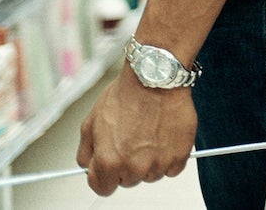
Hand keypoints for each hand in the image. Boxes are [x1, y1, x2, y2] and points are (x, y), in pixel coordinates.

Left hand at [76, 68, 197, 194]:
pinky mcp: (180, 154)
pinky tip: (165, 137)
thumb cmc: (126, 94)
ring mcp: (158, 162)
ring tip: (151, 134)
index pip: (103, 188)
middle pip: (128, 181)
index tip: (110, 165)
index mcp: (108, 161)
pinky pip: (172, 169)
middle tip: (133, 140)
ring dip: (150, 161)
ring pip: (151, 175)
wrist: (156, 77)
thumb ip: (85, 152)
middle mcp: (134, 167)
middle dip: (128, 165)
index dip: (104, 175)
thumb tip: (88, 167)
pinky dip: (170, 157)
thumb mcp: (91, 122)